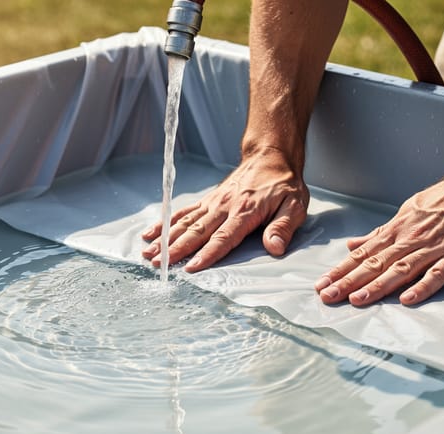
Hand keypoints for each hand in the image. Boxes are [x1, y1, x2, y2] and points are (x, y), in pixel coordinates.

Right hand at [142, 148, 308, 271]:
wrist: (270, 156)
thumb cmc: (284, 184)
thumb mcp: (294, 205)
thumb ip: (283, 227)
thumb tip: (274, 247)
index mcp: (245, 211)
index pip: (224, 237)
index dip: (207, 254)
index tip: (192, 267)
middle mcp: (224, 207)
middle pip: (197, 231)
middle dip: (177, 249)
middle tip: (160, 265)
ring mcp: (213, 203)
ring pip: (185, 223)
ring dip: (166, 239)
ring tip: (149, 254)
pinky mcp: (208, 200)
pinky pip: (184, 212)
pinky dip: (166, 223)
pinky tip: (151, 233)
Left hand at [314, 157, 443, 305]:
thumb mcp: (407, 213)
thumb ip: (380, 233)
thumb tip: (352, 245)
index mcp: (397, 231)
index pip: (363, 254)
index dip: (341, 270)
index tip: (321, 285)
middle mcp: (410, 239)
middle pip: (375, 263)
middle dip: (349, 281)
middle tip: (327, 296)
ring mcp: (434, 247)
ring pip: (401, 269)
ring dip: (378, 285)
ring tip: (357, 300)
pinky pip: (437, 273)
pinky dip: (422, 287)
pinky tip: (407, 300)